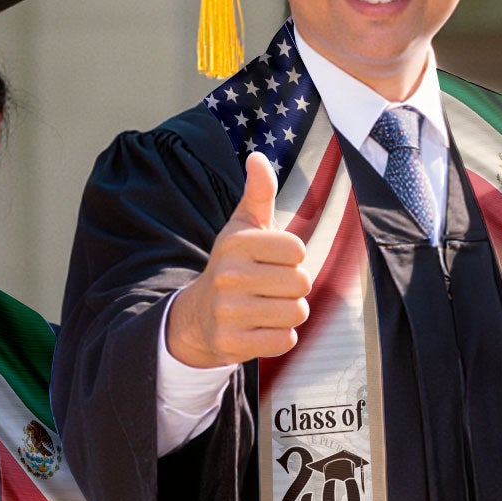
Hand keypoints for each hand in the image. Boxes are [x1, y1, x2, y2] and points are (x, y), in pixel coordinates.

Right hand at [164, 152, 311, 367]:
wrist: (200, 315)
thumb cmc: (234, 264)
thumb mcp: (244, 227)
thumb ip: (259, 192)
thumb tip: (257, 157)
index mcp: (236, 243)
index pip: (297, 249)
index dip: (293, 257)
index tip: (273, 260)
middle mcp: (229, 275)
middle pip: (301, 283)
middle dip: (294, 287)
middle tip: (272, 287)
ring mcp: (228, 311)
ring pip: (296, 313)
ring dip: (290, 312)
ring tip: (267, 306)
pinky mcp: (232, 343)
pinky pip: (285, 341)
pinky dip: (280, 337)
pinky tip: (260, 327)